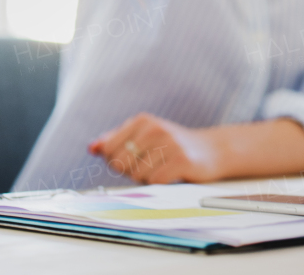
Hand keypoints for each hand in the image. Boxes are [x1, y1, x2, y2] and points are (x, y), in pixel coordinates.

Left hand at [90, 113, 224, 183]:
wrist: (211, 151)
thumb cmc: (171, 146)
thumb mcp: (143, 138)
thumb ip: (116, 141)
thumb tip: (92, 148)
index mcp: (142, 120)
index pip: (109, 150)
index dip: (117, 162)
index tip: (134, 160)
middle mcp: (155, 128)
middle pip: (121, 163)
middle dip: (131, 172)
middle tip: (150, 166)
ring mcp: (169, 143)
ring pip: (138, 175)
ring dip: (149, 178)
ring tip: (164, 168)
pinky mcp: (182, 160)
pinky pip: (156, 181)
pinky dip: (161, 183)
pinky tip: (173, 174)